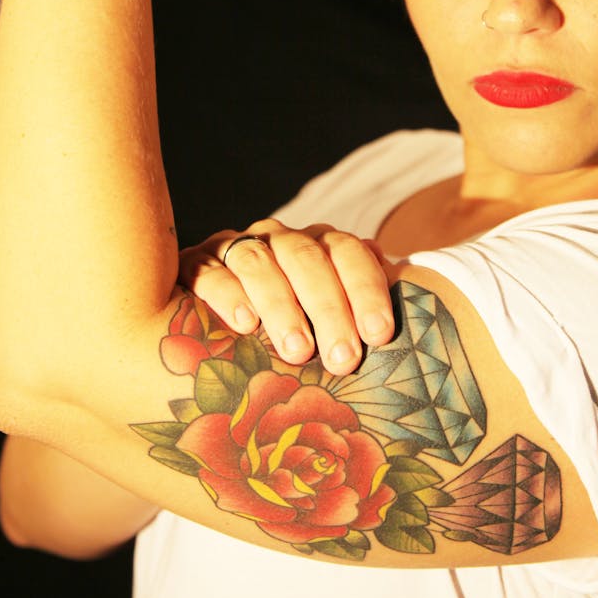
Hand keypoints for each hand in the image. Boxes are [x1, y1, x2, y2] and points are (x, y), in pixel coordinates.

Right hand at [178, 220, 395, 374]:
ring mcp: (234, 248)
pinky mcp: (194, 265)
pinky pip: (209, 271)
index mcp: (318, 245)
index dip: (366, 290)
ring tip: (298, 350)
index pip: (349, 253)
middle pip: (307, 257)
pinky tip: (243, 323)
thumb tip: (402, 288)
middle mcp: (279, 239)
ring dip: (281, 305)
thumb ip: (361, 306)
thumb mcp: (329, 319)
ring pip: (258, 261)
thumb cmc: (292, 328)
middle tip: (343, 358)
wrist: (215, 322)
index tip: (380, 334)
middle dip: (328, 307)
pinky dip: (226, 294)